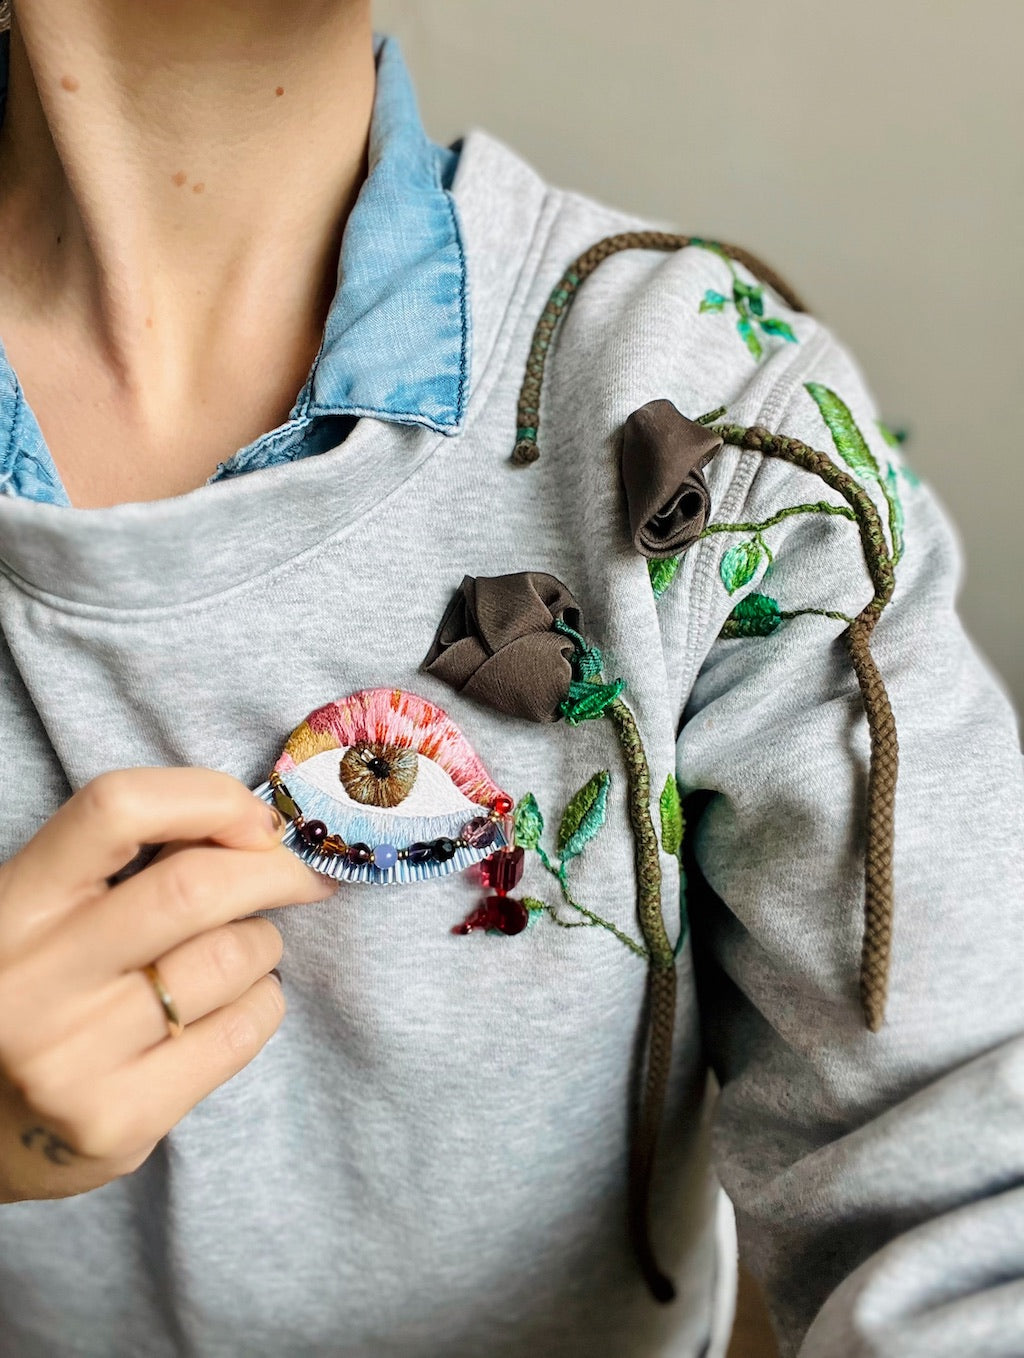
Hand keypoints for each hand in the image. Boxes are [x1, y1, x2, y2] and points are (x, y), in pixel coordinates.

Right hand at [0, 766, 333, 1202]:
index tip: (256, 818)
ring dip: (262, 942)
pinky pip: (241, 1032)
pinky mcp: (117, 1124)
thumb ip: (126, 865)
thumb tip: (252, 825)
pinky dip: (261, 1001)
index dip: (209, 798)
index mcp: (11, 906)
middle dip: (273, 870)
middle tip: (300, 876)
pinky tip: (235, 1003)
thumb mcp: (47, 912)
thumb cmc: (34, 991)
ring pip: (231, 959)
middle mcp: (33, 979)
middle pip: (194, 888)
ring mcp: (72, 1059)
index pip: (118, 809)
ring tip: (241, 951)